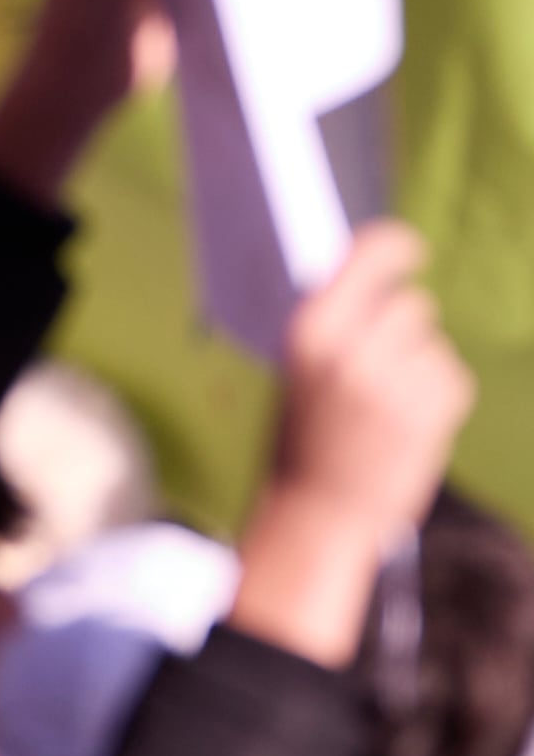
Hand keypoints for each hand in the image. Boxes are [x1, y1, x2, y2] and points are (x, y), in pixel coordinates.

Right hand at [274, 224, 468, 534]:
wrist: (317, 509)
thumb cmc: (307, 431)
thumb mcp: (303, 366)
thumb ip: (337, 320)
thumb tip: (378, 265)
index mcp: (309, 331)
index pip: (369, 257)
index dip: (396, 247)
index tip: (411, 249)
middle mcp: (349, 351)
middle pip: (411, 304)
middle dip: (404, 327)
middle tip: (380, 363)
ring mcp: (391, 383)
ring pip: (433, 345)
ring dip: (419, 366)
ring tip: (386, 404)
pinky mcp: (428, 413)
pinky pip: (451, 378)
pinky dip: (437, 396)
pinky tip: (406, 423)